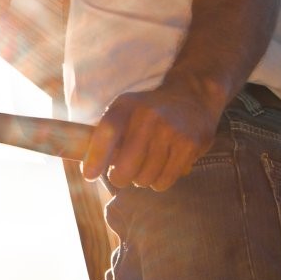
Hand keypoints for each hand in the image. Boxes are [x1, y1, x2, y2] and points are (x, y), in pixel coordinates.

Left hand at [83, 85, 219, 191]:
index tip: (89, 175)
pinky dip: (159, 182)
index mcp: (127, 105)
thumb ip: (106, 134)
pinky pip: (164, 181)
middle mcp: (149, 116)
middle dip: (120, 177)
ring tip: (146, 166)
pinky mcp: (189, 145)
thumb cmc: (149, 111)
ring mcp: (171, 130)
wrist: (191, 98)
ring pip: (145, 178)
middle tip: (122, 175)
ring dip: (142, 179)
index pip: (108, 132)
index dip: (96, 157)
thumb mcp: (125, 109)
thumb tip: (89, 168)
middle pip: (125, 166)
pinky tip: (162, 167)